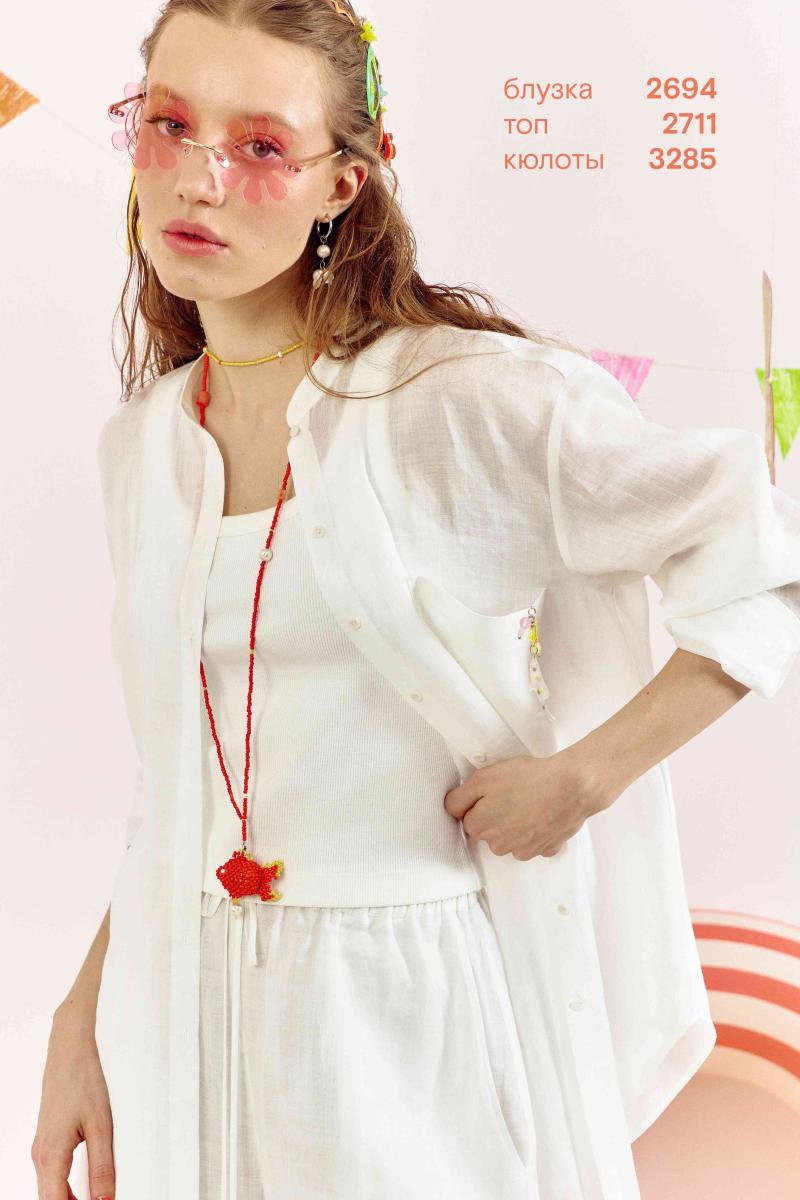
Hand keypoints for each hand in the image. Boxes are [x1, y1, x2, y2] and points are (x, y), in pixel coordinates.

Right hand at [31, 1009, 115, 1199]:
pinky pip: (52, 1177)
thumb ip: (102, 1168)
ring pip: (50, 1191)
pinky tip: (83, 1191)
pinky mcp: (46, 1143)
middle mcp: (40, 1157)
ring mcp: (40, 1150)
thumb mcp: (101, 1126)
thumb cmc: (83, 1081)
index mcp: (51, 1157)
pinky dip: (65, 1190)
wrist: (69, 1052)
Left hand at [443, 750, 611, 860]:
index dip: (479, 802)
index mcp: (481, 827)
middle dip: (497, 814)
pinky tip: (543, 812)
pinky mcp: (545, 849)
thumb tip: (451, 808)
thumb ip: (459, 797)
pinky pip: (534, 840)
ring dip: (517, 823)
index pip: (468, 818)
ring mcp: (524, 850)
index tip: (493, 791)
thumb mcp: (483, 778)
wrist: (572, 787)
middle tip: (513, 793)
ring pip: (512, 837)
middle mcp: (499, 845)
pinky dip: (537, 828)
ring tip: (531, 801)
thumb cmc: (529, 779)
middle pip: (490, 830)